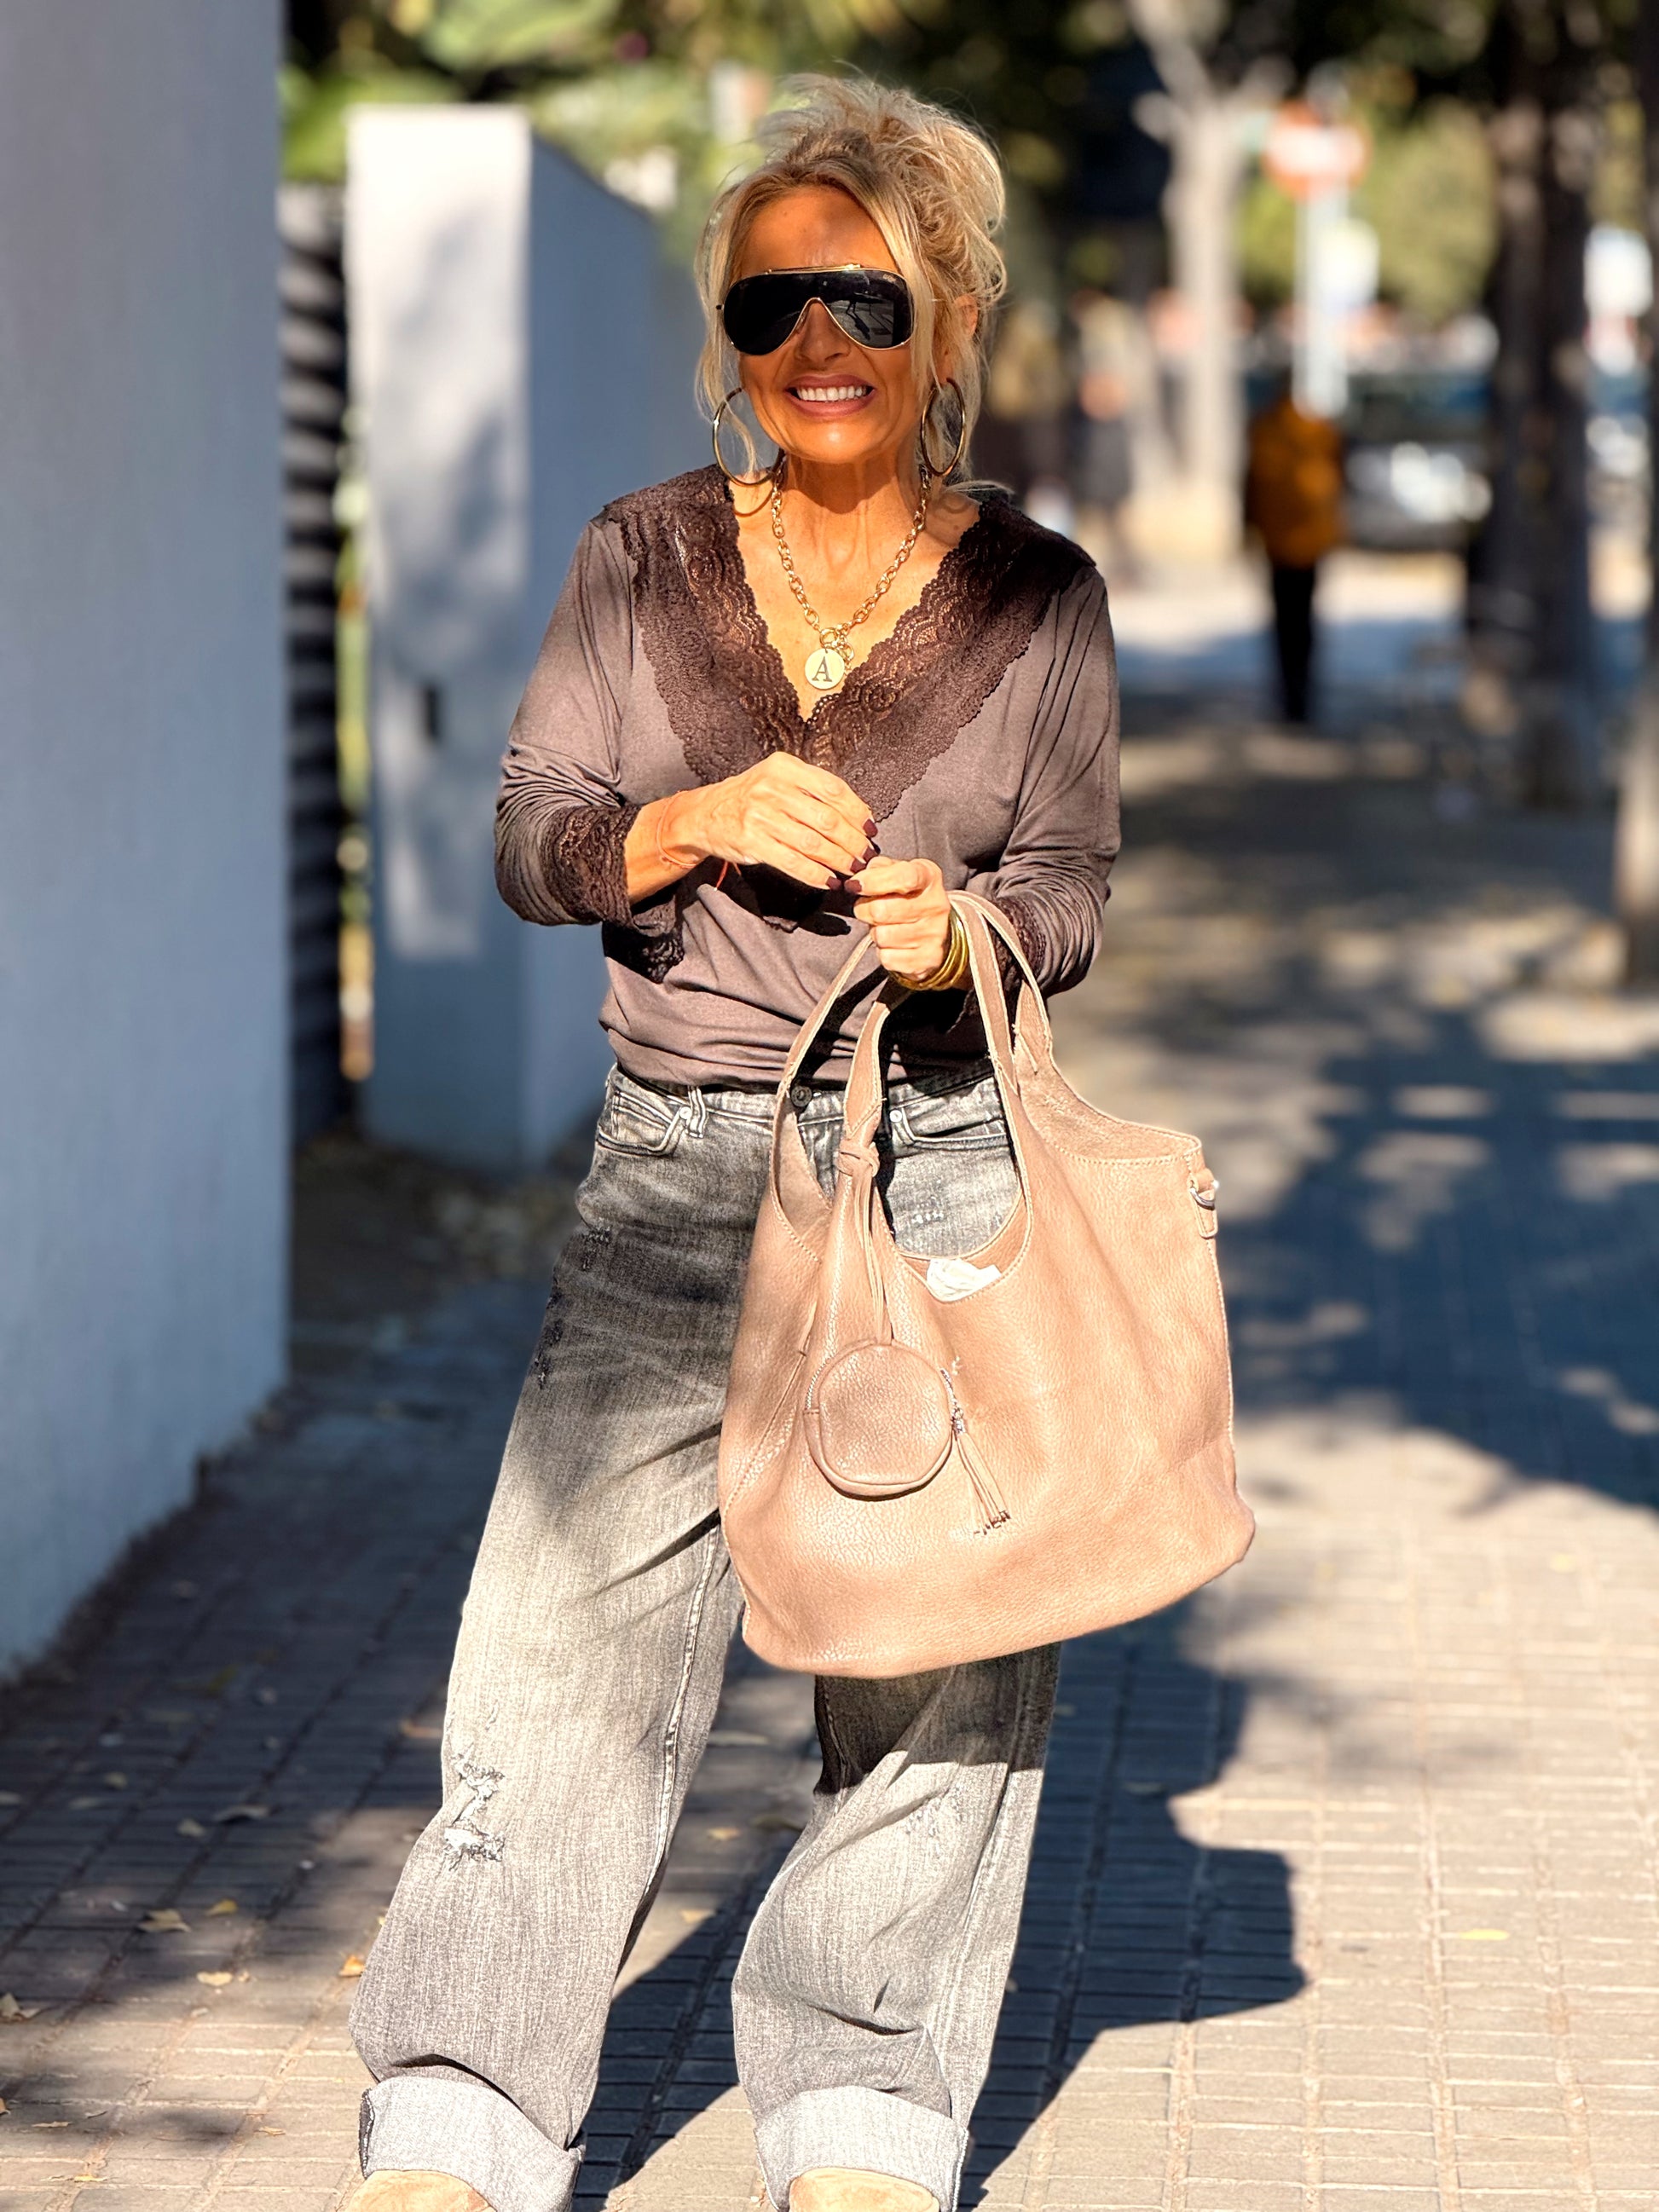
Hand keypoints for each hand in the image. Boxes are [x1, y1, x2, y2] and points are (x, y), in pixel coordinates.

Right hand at [665, 756, 874, 891]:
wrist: (705, 813)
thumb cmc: (750, 797)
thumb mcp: (778, 778)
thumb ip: (813, 790)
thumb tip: (858, 815)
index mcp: (785, 768)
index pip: (832, 789)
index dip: (857, 811)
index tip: (869, 828)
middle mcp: (772, 788)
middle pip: (827, 819)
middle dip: (852, 840)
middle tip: (865, 854)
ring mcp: (760, 816)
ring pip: (813, 843)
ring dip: (839, 860)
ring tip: (852, 869)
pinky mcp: (752, 843)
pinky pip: (793, 862)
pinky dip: (816, 874)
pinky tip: (828, 880)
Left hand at [853, 857, 952, 981]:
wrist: (940, 929)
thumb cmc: (910, 896)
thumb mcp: (899, 871)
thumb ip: (878, 868)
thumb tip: (859, 879)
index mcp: (929, 877)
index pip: (904, 877)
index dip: (874, 881)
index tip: (856, 885)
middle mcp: (935, 906)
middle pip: (882, 911)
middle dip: (865, 909)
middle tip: (869, 908)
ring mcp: (933, 935)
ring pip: (881, 936)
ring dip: (874, 931)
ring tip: (885, 925)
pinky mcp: (926, 960)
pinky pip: (886, 957)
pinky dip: (883, 951)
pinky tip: (893, 942)